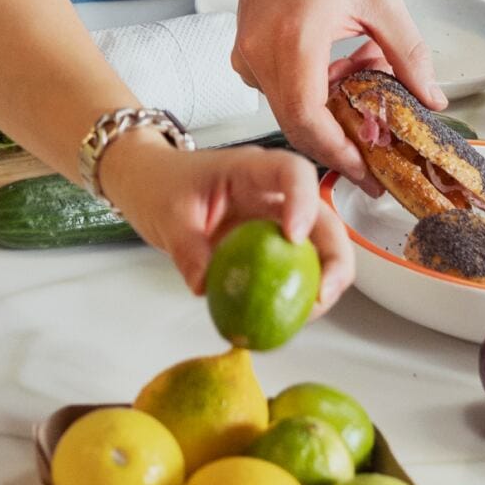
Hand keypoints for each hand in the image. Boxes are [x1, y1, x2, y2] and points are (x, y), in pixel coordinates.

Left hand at [101, 133, 354, 309]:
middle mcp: (271, 193)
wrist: (149, 184)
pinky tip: (290, 315)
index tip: (294, 236)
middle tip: (323, 294)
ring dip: (324, 281)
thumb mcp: (167, 213)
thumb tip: (206, 288)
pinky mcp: (270, 247)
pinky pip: (297, 269)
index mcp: (247, 170)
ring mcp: (274, 221)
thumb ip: (187, 249)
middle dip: (335, 256)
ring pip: (319, 247)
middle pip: (322, 215)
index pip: (291, 171)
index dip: (303, 201)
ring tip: (308, 313)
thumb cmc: (160, 184)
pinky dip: (301, 292)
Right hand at [166, 0, 442, 180]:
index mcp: (295, 42)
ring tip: (366, 82)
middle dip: (341, 147)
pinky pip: (280, 93)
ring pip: (290, 112)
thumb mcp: (380, 0)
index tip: (371, 176)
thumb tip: (432, 101)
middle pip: (298, 127)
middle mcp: (262, 55)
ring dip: (331, 113)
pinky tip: (339, 67)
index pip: (309, 121)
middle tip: (379, 159)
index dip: (340, 155)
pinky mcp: (246, 54)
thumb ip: (409, 55)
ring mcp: (248, 56)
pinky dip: (313, 94)